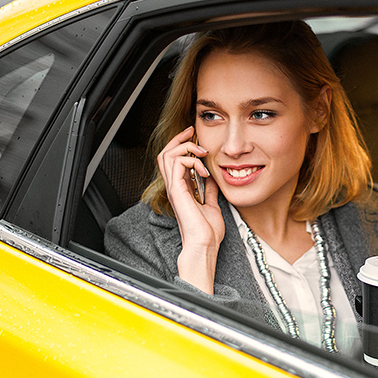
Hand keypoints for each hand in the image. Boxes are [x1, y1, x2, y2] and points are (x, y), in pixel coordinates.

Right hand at [157, 126, 223, 292]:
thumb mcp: (211, 206)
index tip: (194, 136)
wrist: (204, 244)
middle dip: (178, 139)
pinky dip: (191, 161)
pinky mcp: (177, 191)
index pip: (173, 160)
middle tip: (192, 133)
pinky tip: (204, 171)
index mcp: (180, 189)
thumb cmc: (208, 232)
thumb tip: (212, 180)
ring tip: (201, 154)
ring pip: (167, 155)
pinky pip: (176, 165)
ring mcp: (174, 189)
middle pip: (165, 153)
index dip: (181, 145)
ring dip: (185, 148)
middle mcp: (174, 187)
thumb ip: (209, 192)